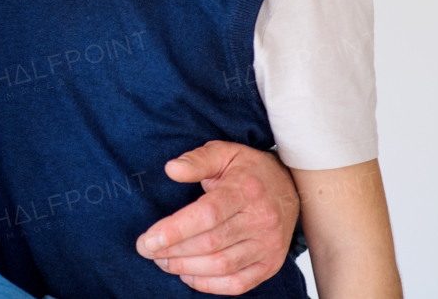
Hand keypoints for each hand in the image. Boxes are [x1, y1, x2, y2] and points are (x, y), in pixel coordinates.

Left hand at [135, 141, 298, 294]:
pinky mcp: (271, 264)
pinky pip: (237, 284)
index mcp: (246, 190)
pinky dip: (209, 285)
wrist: (290, 187)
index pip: (207, 215)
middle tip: (147, 250)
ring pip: (222, 266)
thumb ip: (196, 160)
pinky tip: (188, 275)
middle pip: (211, 244)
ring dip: (186, 268)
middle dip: (173, 251)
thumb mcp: (223, 152)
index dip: (175, 230)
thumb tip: (171, 169)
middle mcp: (262, 220)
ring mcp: (269, 245)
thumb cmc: (248, 170)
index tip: (148, 240)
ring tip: (162, 261)